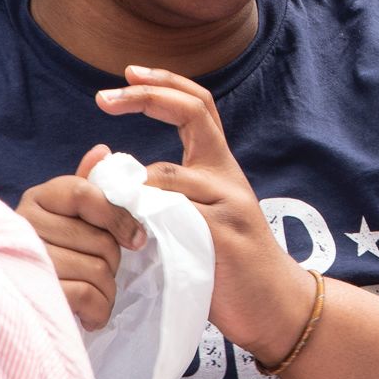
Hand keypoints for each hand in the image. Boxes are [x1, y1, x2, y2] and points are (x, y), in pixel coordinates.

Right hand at [15, 145, 146, 331]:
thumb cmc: (55, 254)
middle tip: (104, 273)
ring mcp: (28, 259)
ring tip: (97, 296)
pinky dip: (99, 310)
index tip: (138, 239)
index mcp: (39, 198)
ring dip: (107, 291)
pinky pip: (86, 295)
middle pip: (100, 240)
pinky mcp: (34, 291)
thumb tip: (103, 151)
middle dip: (113, 263)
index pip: (87, 194)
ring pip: (97, 270)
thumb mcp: (69, 217)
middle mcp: (26, 223)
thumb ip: (87, 186)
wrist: (16, 304)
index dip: (119, 217)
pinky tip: (92, 315)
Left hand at [95, 65, 317, 367]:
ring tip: (106, 202)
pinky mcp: (222, 236)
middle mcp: (227, 175)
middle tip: (103, 98)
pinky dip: (144, 220)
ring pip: (168, 174)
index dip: (163, 83)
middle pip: (193, 112)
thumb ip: (166, 193)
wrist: (275, 305)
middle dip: (145, 96)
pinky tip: (128, 233)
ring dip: (129, 184)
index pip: (197, 105)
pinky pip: (174, 217)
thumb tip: (116, 174)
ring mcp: (228, 203)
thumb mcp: (199, 218)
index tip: (127, 73)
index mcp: (220, 167)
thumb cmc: (227, 265)